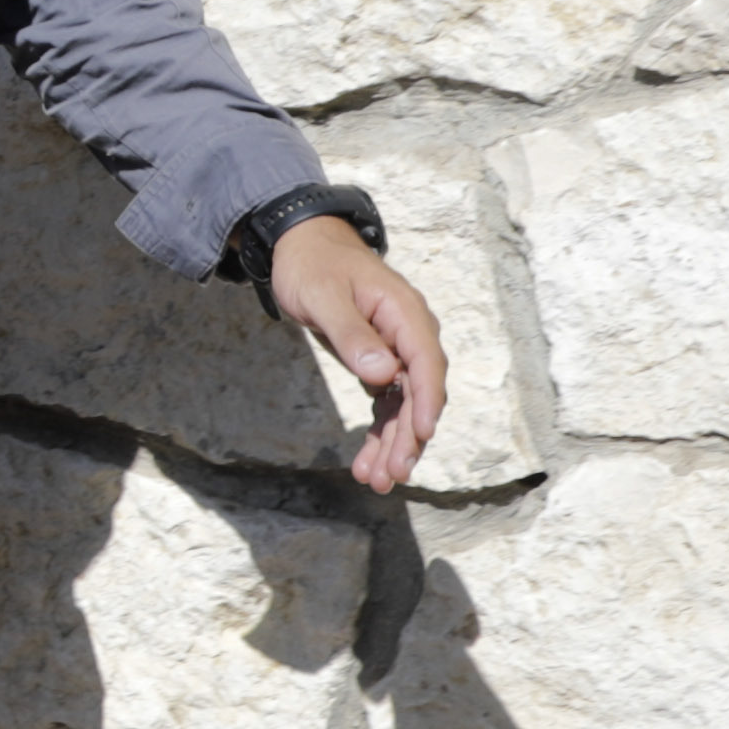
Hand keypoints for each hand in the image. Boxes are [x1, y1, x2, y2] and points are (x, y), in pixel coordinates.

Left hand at [274, 217, 449, 494]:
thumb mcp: (323, 296)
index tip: (421, 436)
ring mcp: (398, 351)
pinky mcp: (380, 363)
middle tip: (392, 476)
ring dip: (394, 444)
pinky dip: (380, 433)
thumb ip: (353, 334)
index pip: (426, 364)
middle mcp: (409, 334)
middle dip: (408, 436)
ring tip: (376, 481)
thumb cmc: (312, 266)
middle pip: (418, 393)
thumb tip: (385, 374)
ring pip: (403, 406)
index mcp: (404, 314)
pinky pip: (388, 404)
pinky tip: (368, 462)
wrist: (302, 247)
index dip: (426, 402)